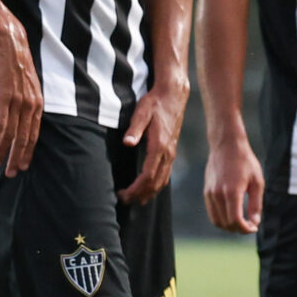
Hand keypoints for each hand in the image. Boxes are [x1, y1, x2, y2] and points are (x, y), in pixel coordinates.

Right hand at [0, 27, 43, 175]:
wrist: (8, 42)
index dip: (28, 151)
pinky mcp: (4, 96)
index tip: (24, 165)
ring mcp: (19, 101)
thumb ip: (24, 101)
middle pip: (25, 138)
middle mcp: (31, 105)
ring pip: (12, 134)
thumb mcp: (25, 85)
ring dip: (3, 152)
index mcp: (37, 104)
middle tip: (11, 174)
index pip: (34, 134)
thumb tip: (17, 115)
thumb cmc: (13, 63)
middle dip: (17, 158)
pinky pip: (1, 122)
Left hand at [118, 83, 187, 203]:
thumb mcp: (142, 112)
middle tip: (124, 200)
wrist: (174, 95)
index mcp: (159, 145)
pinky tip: (149, 187)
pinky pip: (165, 174)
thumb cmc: (155, 102)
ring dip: (149, 193)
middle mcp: (168, 153)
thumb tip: (127, 142)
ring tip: (135, 199)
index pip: (147, 176)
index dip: (135, 189)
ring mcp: (171, 153)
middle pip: (155, 183)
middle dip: (140, 195)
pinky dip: (156, 185)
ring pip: (162, 181)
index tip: (122, 194)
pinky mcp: (171, 151)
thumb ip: (134, 128)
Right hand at [201, 128, 263, 232]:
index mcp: (232, 192)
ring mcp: (210, 193)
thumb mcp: (257, 182)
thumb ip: (256, 204)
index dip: (245, 229)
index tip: (253, 228)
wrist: (226, 145)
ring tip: (241, 222)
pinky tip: (232, 214)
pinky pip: (212, 213)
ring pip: (216, 221)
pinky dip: (221, 219)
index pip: (235, 220)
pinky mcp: (206, 191)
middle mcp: (218, 194)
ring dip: (229, 226)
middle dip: (238, 229)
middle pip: (225, 224)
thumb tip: (254, 223)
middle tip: (249, 225)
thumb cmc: (245, 162)